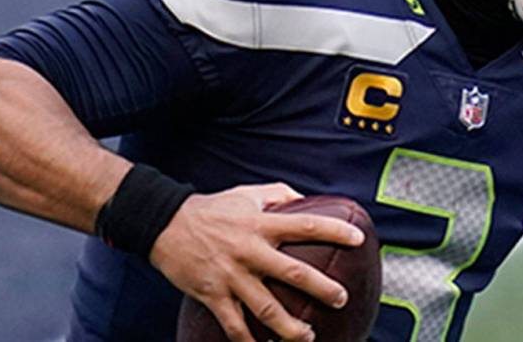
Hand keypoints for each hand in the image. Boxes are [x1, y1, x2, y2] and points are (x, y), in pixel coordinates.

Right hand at [150, 183, 364, 341]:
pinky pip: (234, 325)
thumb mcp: (248, 194)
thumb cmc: (213, 208)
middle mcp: (249, 251)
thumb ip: (279, 196)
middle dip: (321, 289)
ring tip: (309, 335)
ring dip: (290, 326)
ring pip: (266, 308)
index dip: (334, 232)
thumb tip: (306, 200)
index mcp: (262, 224)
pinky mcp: (212, 295)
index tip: (357, 240)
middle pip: (293, 273)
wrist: (164, 224)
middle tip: (341, 299)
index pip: (306, 225)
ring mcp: (231, 276)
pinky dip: (248, 341)